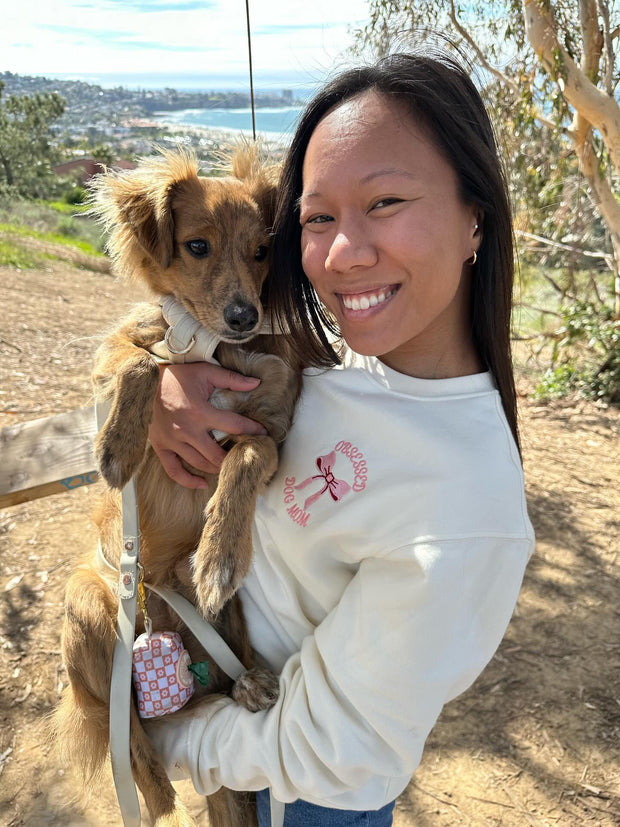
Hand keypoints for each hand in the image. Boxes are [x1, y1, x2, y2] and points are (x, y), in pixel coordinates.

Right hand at [149, 362, 266, 487]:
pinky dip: (188, 480)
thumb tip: (256, 383)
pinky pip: (174, 470)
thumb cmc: (177, 376)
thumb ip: (231, 378)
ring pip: (200, 464)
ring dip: (217, 467)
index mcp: (200, 412)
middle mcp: (187, 430)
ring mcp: (173, 441)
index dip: (253, 430)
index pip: (234, 425)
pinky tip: (202, 483)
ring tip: (230, 465)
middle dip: (235, 457)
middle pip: (218, 454)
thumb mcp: (205, 372)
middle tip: (247, 456)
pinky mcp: (161, 447)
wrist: (143, 381)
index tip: (263, 434)